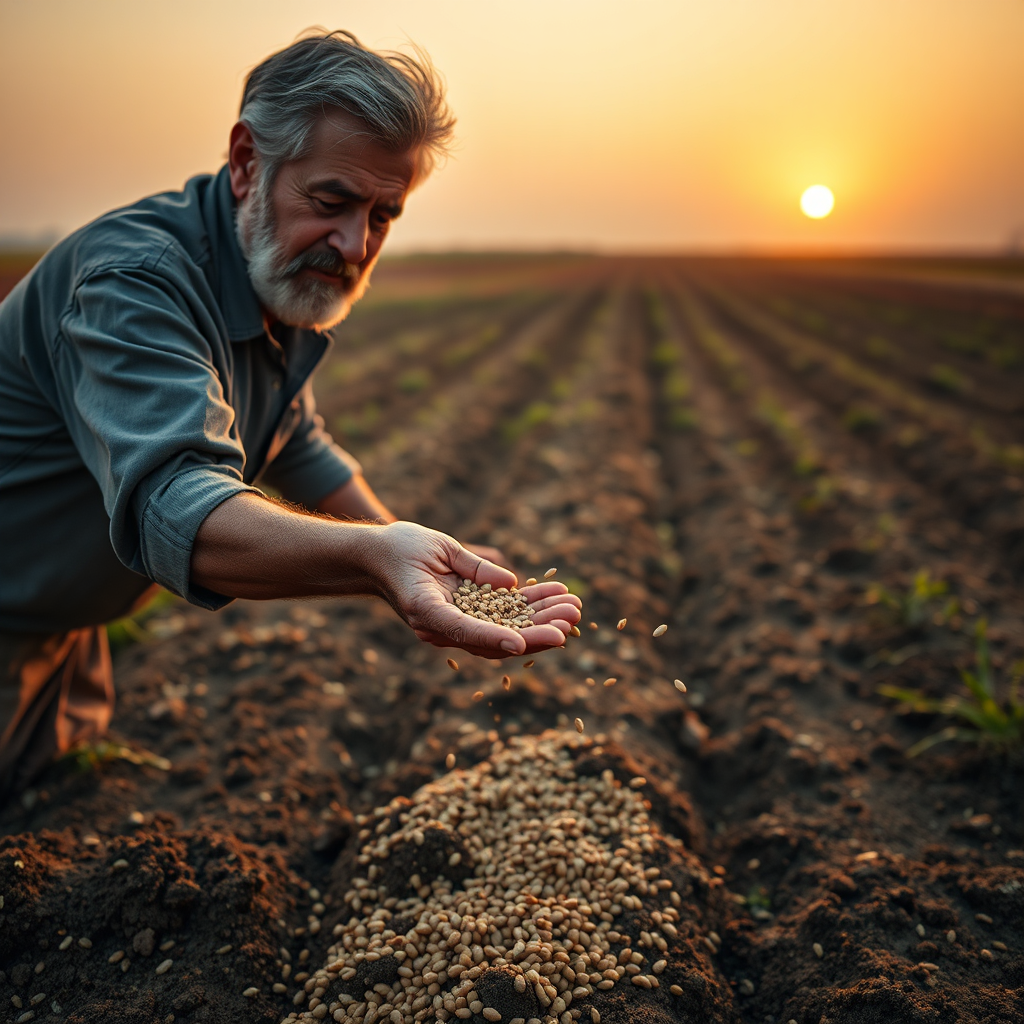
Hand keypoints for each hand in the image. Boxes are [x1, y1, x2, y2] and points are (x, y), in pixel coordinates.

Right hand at [368, 522, 581, 657]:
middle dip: (535, 632)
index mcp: (427, 611)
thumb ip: (475, 568)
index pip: (464, 631)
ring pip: (504, 633)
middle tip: (571, 622)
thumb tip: (511, 585)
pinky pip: (501, 619)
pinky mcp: (466, 616)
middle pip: (494, 640)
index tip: (521, 643)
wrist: (376, 557)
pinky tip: (556, 596)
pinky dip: (528, 611)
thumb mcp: (439, 548)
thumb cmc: (400, 547)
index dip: (494, 637)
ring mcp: (454, 625)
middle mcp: (441, 626)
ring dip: (540, 622)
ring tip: (574, 608)